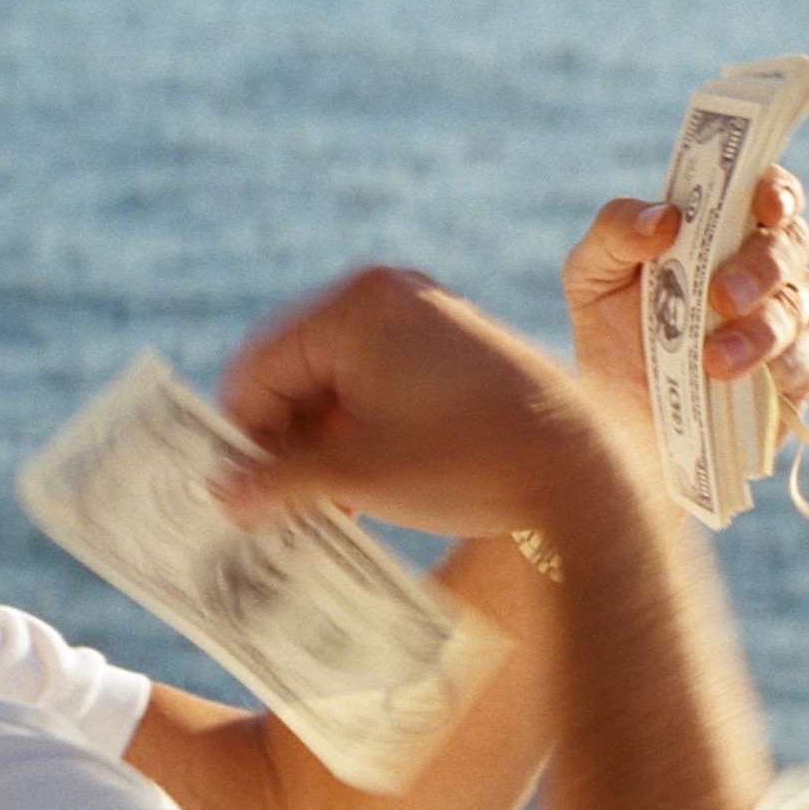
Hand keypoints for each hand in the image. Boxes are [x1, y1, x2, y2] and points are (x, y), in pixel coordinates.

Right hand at [215, 266, 621, 539]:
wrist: (585, 470)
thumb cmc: (469, 461)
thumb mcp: (359, 476)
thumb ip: (278, 481)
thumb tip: (223, 495)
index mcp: (357, 305)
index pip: (260, 367)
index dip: (242, 435)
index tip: (240, 495)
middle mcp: (390, 296)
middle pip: (299, 374)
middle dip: (286, 444)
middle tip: (278, 511)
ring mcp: (426, 320)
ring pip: (340, 387)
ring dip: (323, 448)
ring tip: (326, 513)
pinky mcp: (454, 351)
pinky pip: (382, 388)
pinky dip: (364, 436)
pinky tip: (365, 494)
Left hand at [562, 164, 808, 423]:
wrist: (616, 421)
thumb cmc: (611, 332)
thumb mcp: (591, 276)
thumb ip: (615, 231)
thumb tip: (664, 216)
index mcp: (727, 230)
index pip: (770, 192)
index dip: (776, 191)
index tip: (764, 205)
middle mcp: (770, 269)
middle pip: (790, 246)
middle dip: (760, 268)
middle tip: (722, 297)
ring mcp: (791, 321)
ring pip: (798, 308)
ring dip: (760, 332)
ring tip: (714, 361)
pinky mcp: (797, 377)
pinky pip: (805, 364)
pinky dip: (777, 370)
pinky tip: (739, 381)